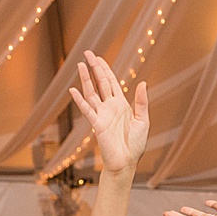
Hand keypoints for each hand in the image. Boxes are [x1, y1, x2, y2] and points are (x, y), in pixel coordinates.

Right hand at [68, 51, 147, 174]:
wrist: (127, 162)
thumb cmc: (135, 145)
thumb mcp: (143, 120)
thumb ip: (142, 102)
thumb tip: (142, 82)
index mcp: (121, 105)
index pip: (111, 82)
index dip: (105, 69)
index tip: (98, 58)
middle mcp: (109, 107)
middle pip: (100, 83)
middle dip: (94, 68)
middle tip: (87, 53)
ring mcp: (102, 115)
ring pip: (92, 93)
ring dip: (85, 79)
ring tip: (80, 65)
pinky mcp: (97, 124)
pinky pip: (87, 110)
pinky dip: (80, 100)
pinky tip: (73, 90)